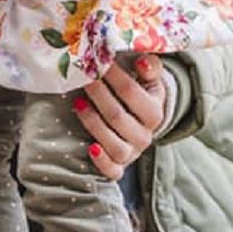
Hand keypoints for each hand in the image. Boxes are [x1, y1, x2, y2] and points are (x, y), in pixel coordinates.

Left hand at [73, 55, 168, 179]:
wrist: (142, 122)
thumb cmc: (140, 95)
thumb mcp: (150, 80)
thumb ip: (149, 67)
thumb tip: (142, 60)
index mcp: (154, 112)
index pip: (132, 93)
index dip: (114, 77)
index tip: (98, 61)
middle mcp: (144, 136)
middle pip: (118, 117)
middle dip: (98, 96)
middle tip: (83, 78)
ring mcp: (132, 153)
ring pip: (115, 145)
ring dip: (94, 124)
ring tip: (77, 104)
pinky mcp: (119, 167)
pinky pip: (113, 171)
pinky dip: (102, 162)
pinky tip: (91, 148)